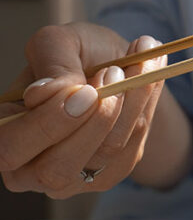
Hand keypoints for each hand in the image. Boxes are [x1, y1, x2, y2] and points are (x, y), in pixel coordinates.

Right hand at [0, 22, 166, 198]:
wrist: (114, 66)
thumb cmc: (75, 54)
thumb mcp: (59, 40)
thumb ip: (50, 60)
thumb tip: (44, 93)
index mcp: (5, 132)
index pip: (11, 147)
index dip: (48, 123)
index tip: (85, 89)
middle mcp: (30, 168)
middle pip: (57, 169)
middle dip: (94, 120)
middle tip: (115, 72)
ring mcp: (70, 178)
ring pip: (103, 153)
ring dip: (130, 98)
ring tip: (140, 53)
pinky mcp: (107, 175)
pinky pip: (131, 148)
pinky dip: (145, 104)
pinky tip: (150, 69)